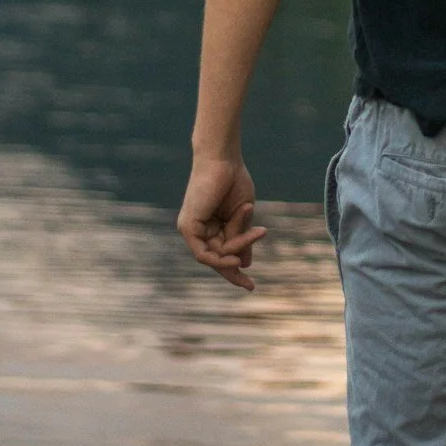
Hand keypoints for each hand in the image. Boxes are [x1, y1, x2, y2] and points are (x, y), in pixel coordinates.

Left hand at [177, 155, 266, 289]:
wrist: (225, 160)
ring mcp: (190, 229)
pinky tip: (235, 257)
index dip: (234, 272)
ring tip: (257, 233)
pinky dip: (220, 258)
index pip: (221, 256)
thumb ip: (241, 239)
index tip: (250, 286)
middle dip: (234, 270)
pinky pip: (203, 254)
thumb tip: (245, 264)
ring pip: (214, 256)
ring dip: (237, 248)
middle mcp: (198, 230)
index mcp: (211, 226)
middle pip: (217, 259)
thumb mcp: (242, 217)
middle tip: (250, 286)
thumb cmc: (234, 181)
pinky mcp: (187, 226)